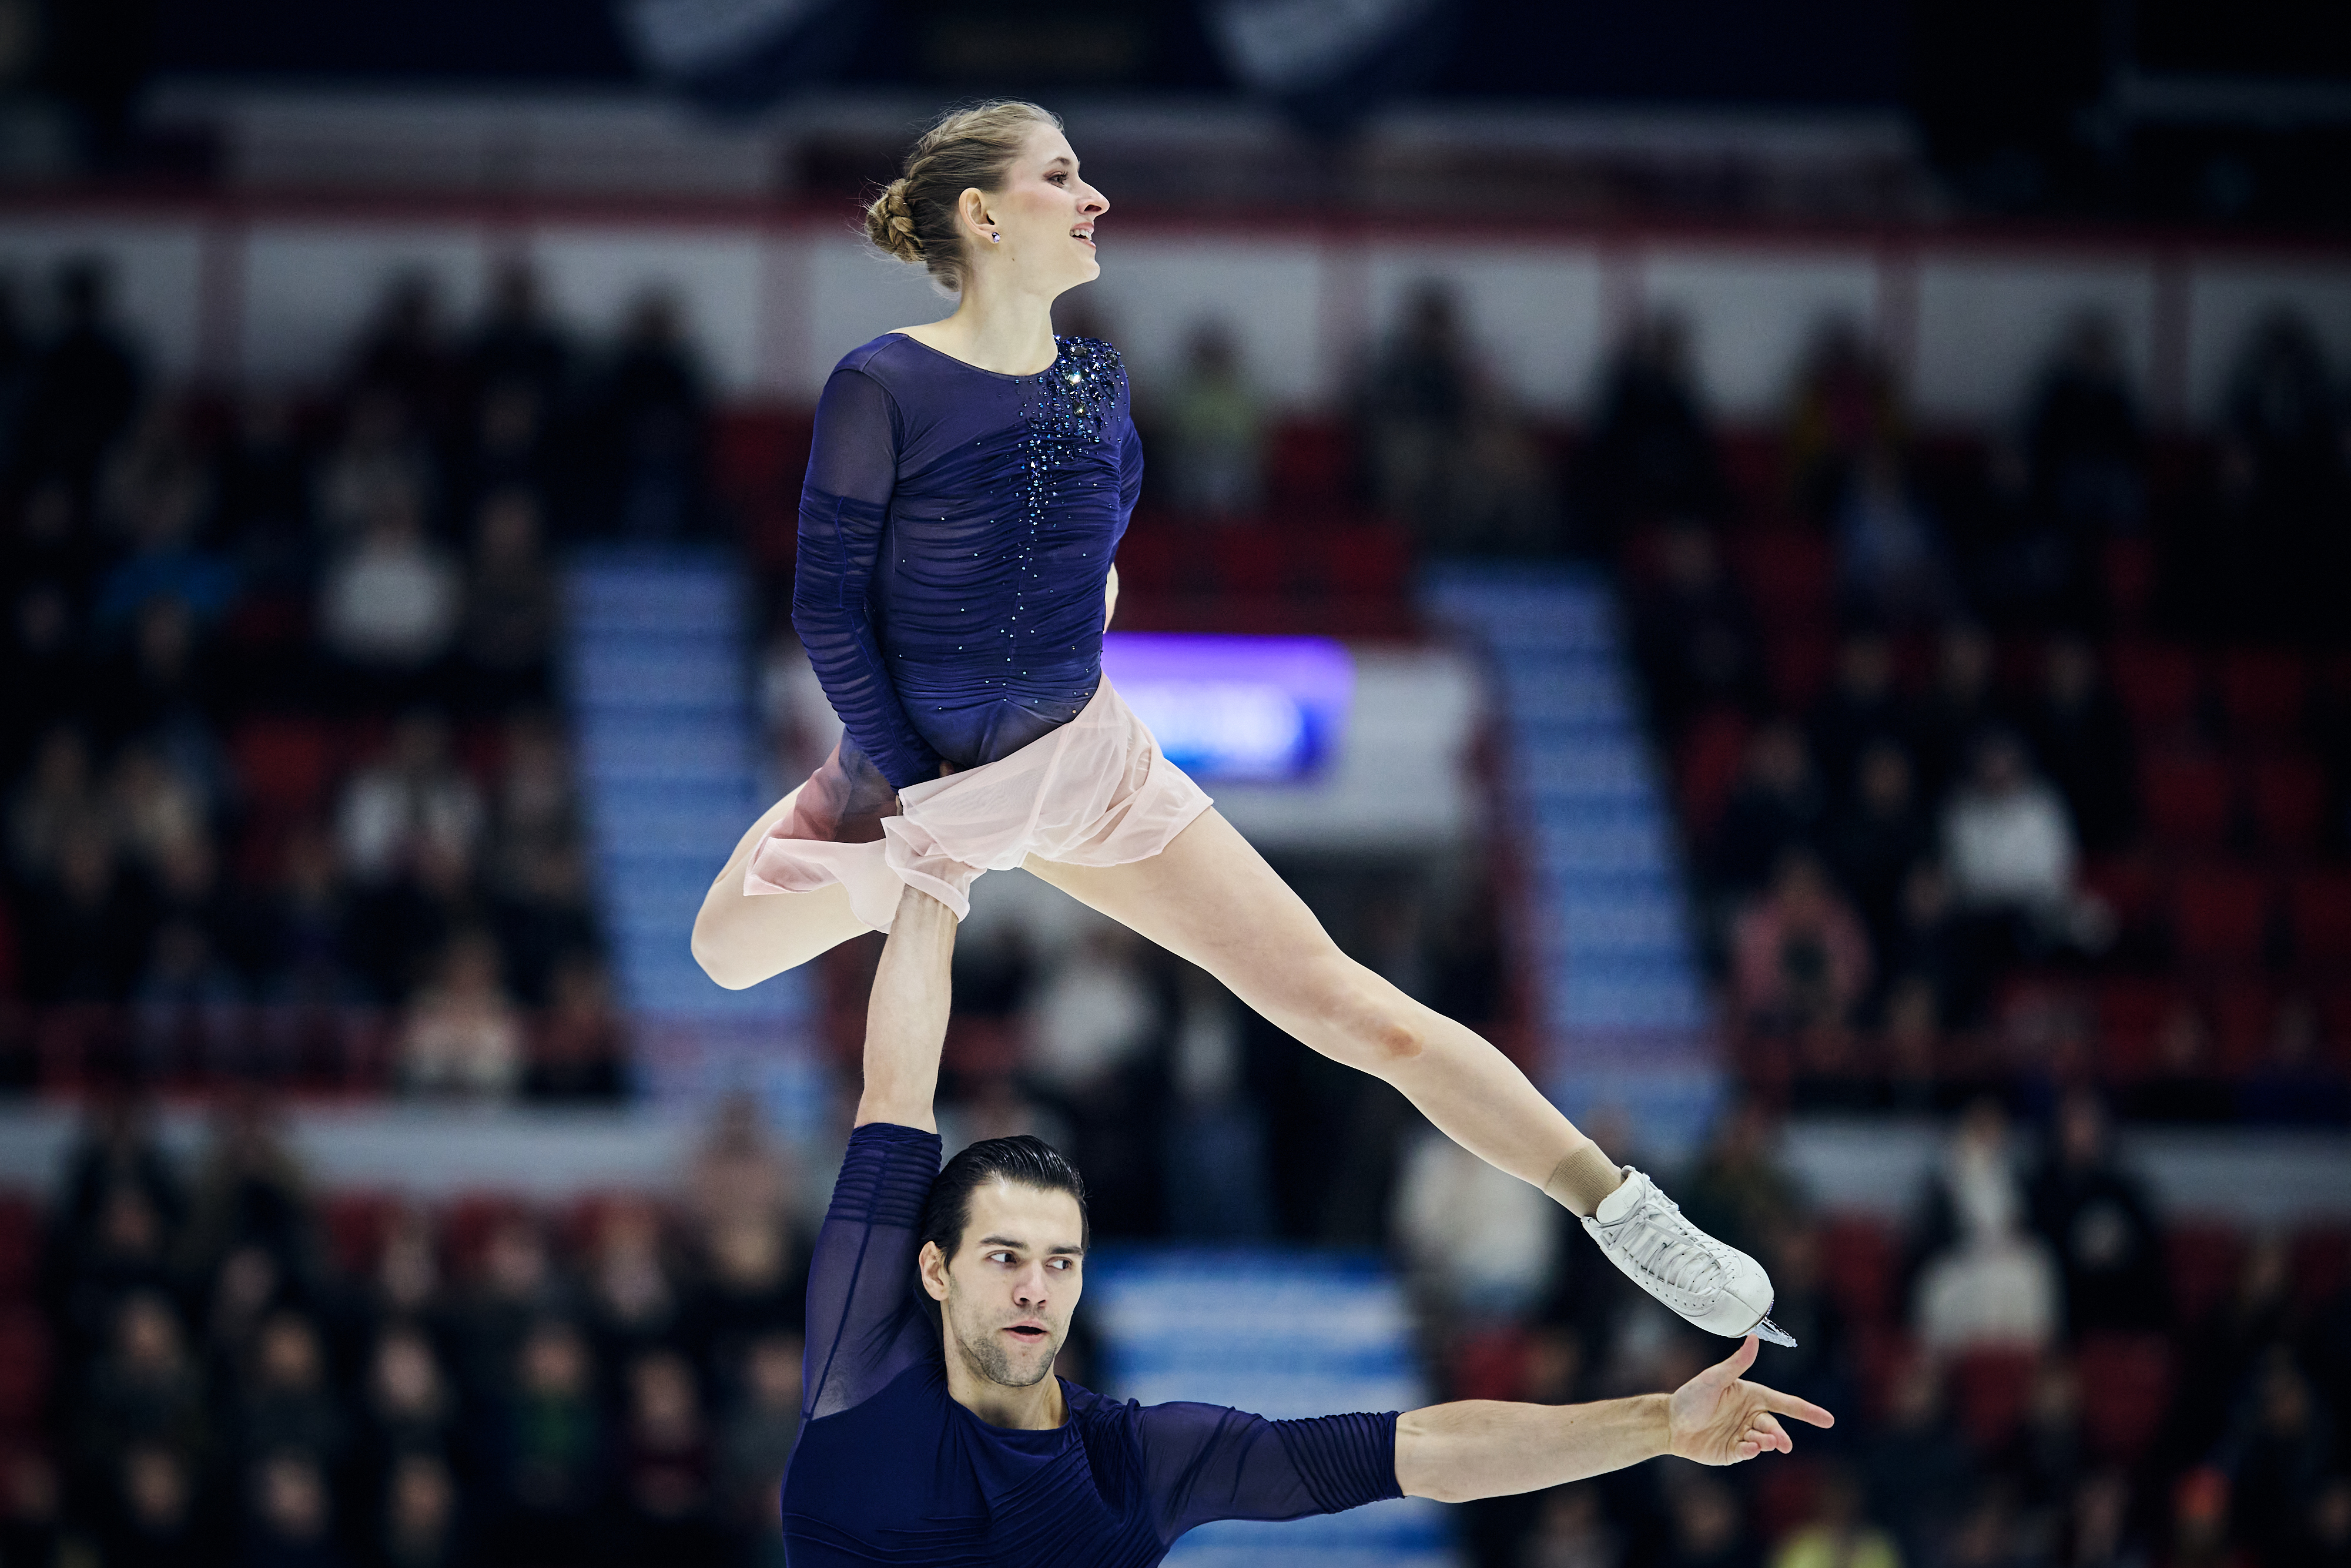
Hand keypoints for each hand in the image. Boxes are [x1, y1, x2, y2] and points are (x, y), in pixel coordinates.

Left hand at [1666, 1335, 1833, 1464]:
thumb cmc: (1691, 1397)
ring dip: (1767, 1442)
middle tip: (1781, 1442)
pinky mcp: (1734, 1452)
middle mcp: (1751, 1416)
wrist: (1670, 1423)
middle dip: (1780, 1434)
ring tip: (1764, 1442)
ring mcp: (1744, 1435)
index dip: (1808, 1412)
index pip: (1785, 1403)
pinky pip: (1748, 1452)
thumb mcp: (1714, 1378)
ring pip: (1764, 1440)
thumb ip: (1736, 1363)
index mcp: (1752, 1396)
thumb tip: (1754, 1337)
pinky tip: (1748, 1448)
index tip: (1829, 1420)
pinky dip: (1751, 1451)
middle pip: (1774, 1425)